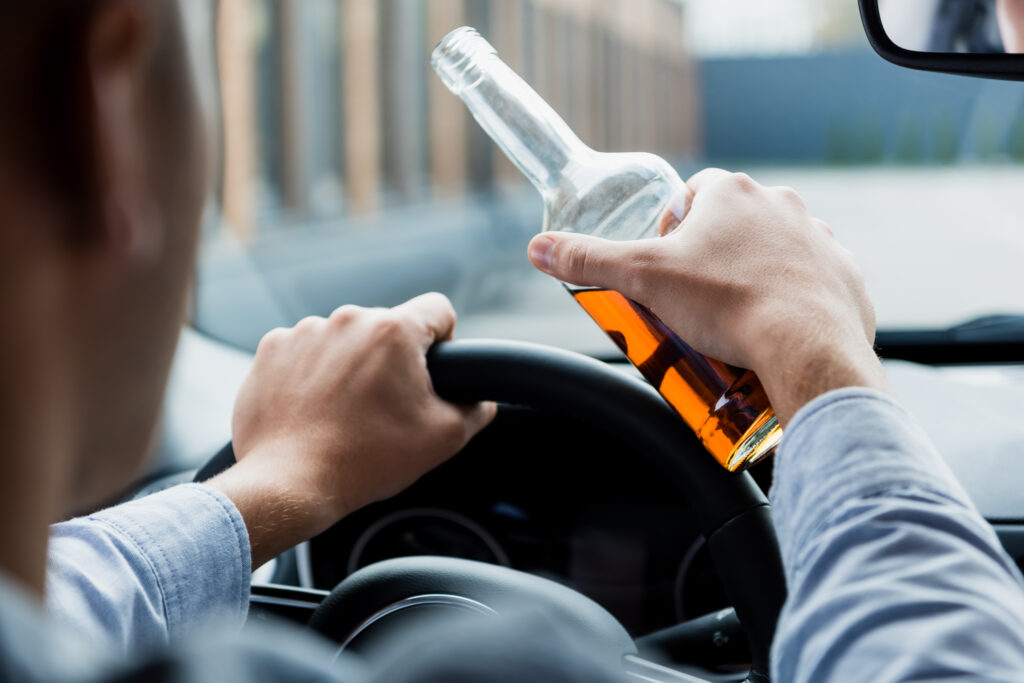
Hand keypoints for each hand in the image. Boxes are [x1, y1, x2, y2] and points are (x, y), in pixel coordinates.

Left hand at [209, 293, 495, 567]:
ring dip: (350, 367)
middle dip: (392, 361)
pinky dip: (312, 376)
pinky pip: (305, 352)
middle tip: (386, 408)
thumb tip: (481, 400)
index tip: (431, 371)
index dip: (444, 340)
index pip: (438, 310)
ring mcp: (303, 333)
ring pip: (345, 340)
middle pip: (387, 328)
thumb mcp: (443, 439)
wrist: (289, 484)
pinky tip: (315, 410)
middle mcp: (346, 320)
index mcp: (392, 331)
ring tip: (346, 413)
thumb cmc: (363, 462)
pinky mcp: (271, 351)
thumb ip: (476, 409)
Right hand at [527, 168, 888, 424]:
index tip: (666, 267)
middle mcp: (781, 205)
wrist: (807, 345)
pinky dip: (793, 300)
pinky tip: (775, 329)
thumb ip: (588, 260)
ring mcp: (818, 239)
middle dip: (712, 257)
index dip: (672, 230)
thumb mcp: (642, 279)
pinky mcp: (843, 276)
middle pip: (733, 224)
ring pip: (774, 251)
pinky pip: (812, 280)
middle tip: (693, 301)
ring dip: (753, 274)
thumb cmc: (727, 304)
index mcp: (731, 193)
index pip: (691, 195)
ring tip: (734, 319)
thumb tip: (539, 248)